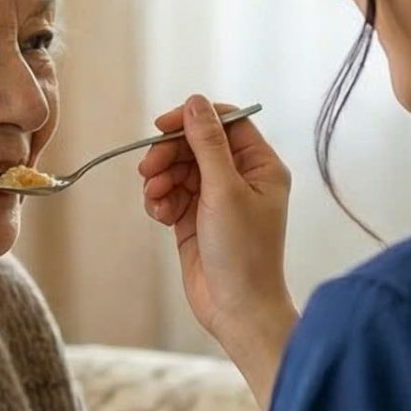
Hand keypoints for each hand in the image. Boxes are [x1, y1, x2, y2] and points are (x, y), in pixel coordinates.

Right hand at [139, 95, 296, 397]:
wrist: (237, 309)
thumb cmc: (243, 252)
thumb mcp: (224, 190)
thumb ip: (208, 144)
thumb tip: (195, 102)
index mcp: (261, 166)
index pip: (226, 123)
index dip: (193, 120)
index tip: (163, 126)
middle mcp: (241, 179)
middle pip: (196, 145)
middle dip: (170, 154)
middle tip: (148, 170)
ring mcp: (217, 200)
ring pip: (180, 169)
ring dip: (161, 178)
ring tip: (154, 198)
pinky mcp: (195, 220)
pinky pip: (172, 194)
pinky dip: (160, 199)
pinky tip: (159, 214)